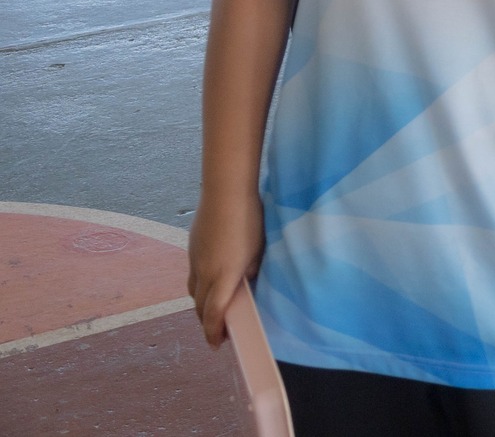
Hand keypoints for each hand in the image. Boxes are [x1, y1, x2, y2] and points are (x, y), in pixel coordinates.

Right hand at [187, 190, 263, 347]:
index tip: (216, 345)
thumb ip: (252, 271)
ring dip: (202, 304)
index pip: (214, 314)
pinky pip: (192, 275)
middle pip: (200, 307)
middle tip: (219, 331)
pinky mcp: (191, 249)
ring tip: (214, 308)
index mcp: (223, 276)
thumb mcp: (258, 250)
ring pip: (193, 292)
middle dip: (207, 322)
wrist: (225, 193)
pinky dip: (200, 285)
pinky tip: (211, 280)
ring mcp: (194, 260)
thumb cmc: (249, 220)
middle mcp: (204, 273)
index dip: (213, 333)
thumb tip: (247, 282)